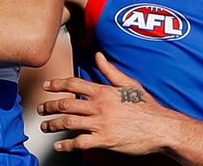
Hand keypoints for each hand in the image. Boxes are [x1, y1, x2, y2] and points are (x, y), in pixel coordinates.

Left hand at [39, 52, 179, 154]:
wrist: (162, 128)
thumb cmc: (148, 107)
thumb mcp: (130, 84)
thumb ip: (111, 71)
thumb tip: (99, 56)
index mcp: (103, 92)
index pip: (73, 84)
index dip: (56, 84)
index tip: (46, 86)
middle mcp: (99, 106)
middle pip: (65, 104)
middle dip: (49, 106)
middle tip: (40, 108)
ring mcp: (101, 124)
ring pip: (68, 122)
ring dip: (53, 124)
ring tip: (45, 125)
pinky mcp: (104, 140)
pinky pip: (80, 142)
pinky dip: (66, 144)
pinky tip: (59, 145)